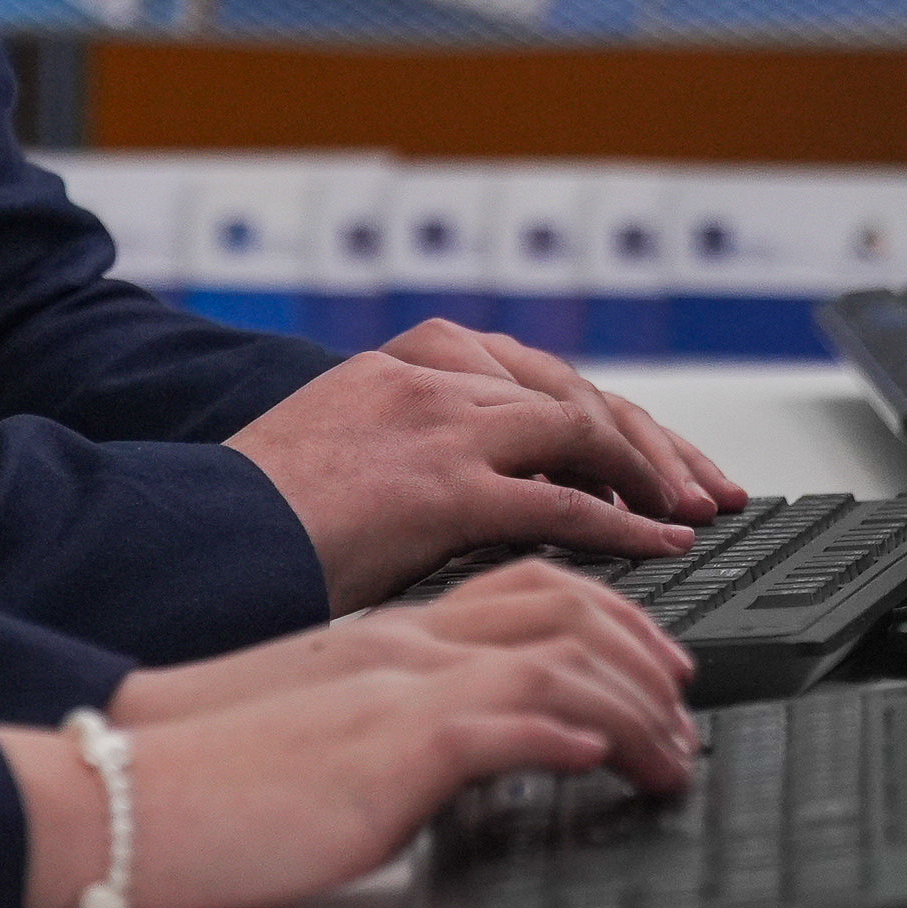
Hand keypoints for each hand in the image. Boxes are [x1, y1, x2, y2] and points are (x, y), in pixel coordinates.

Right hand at [0, 586, 695, 907]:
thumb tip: (444, 745)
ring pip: (560, 654)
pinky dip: (576, 731)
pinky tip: (612, 759)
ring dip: (636, 702)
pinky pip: (510, 721)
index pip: (522, 580)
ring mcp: (399, 688)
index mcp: (383, 630)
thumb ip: (383, 712)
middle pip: (560, 596)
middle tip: (687, 692)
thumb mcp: (314, 722)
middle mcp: (401, 641)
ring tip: (675, 750)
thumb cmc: (205, 774)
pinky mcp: (392, 748)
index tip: (652, 654)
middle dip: (644, 639)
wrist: (124, 793)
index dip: (605, 607)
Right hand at [223, 331, 731, 608]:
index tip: (655, 458)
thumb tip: (482, 493)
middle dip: (650, 441)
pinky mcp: (442, 486)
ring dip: (650, 472)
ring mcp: (438, 425)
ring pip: (580, 429)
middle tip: (704, 486)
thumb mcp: (341, 453)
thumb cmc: (259, 516)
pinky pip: (558, 498)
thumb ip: (413, 449)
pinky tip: (657, 543)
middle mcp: (429, 377)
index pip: (539, 378)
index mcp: (406, 364)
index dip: (611, 419)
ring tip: (691, 513)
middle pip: (573, 393)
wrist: (201, 535)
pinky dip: (621, 520)